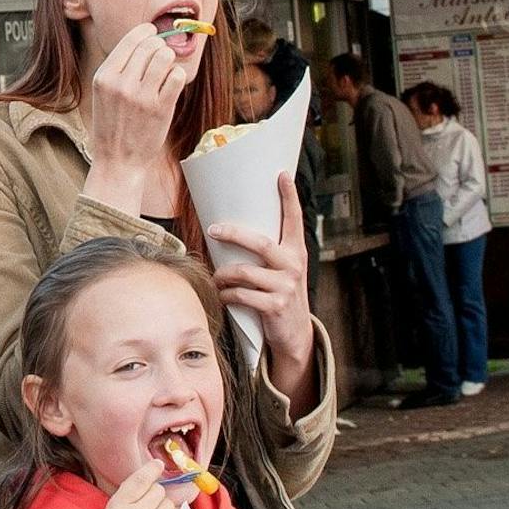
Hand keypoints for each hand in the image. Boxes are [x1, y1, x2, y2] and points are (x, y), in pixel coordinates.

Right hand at [83, 24, 189, 197]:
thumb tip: (145, 38)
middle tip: (159, 60)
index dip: (146, 32)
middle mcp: (121, 83)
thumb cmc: (112, 126)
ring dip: (169, 61)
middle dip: (158, 48)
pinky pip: (177, 76)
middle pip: (150, 45)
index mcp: (103, 77)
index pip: (131, 39)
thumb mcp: (104, 94)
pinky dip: (177, 78)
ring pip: (165, 56)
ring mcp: (141, 96)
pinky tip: (170, 86)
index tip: (152, 33)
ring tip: (164, 72)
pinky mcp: (160, 108)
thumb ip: (119, 68)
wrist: (118, 161)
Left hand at [206, 172, 316, 387]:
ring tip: (217, 277)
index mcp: (296, 251)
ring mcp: (285, 286)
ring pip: (243, 272)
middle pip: (259, 242)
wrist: (294, 333)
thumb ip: (266, 252)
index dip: (289, 196)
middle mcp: (294, 265)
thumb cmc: (278, 294)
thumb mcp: (281, 271)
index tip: (281, 174)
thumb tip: (228, 229)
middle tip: (213, 229)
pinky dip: (226, 295)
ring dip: (223, 274)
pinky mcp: (274, 306)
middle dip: (232, 234)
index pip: (294, 219)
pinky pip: (240, 295)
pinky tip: (223, 295)